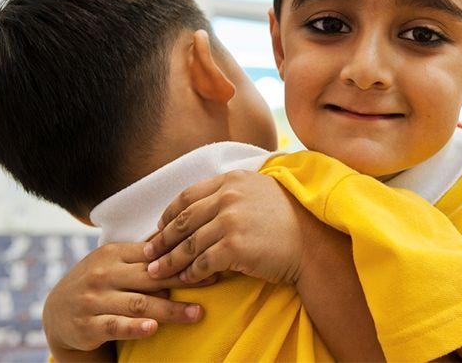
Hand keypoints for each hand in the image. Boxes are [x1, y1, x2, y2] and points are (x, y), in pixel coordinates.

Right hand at [43, 242, 212, 353]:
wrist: (57, 311)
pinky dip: (135, 328)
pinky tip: (153, 330)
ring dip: (170, 310)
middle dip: (184, 280)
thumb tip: (187, 235)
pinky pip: (115, 326)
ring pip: (138, 304)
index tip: (211, 259)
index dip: (183, 257)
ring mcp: (94, 300)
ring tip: (196, 313)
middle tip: (213, 281)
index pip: (154, 254)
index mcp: (114, 253)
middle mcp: (103, 274)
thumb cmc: (100, 281)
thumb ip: (145, 253)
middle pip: (151, 277)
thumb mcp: (116, 261)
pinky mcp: (87, 326)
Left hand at [143, 170, 311, 284]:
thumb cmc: (289, 220)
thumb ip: (234, 191)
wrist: (313, 242)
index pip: (188, 196)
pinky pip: (202, 263)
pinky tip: (185, 280)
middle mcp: (229, 196)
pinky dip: (190, 273)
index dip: (169, 215)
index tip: (159, 229)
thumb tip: (206, 204)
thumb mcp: (262, 191)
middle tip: (148, 254)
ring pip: (188, 244)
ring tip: (156, 273)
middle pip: (183, 221)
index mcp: (232, 180)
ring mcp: (231, 221)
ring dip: (169, 261)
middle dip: (161, 240)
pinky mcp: (234, 247)